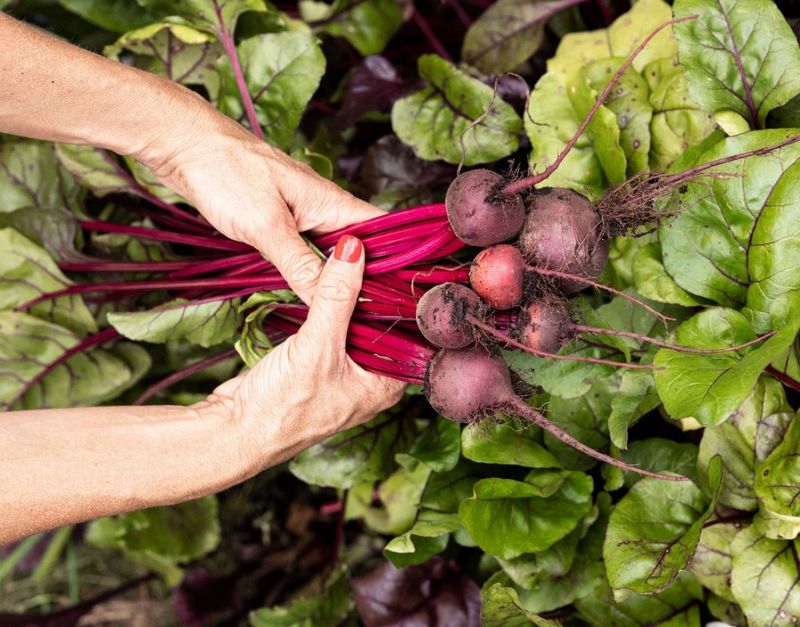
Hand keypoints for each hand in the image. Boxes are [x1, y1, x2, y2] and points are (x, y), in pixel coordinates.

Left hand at [139, 108, 381, 302]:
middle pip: (358, 247)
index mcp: (331, 203)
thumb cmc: (227, 173)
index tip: (399, 297)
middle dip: (366, 278)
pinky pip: (304, 250)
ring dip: (335, 277)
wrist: (184, 144)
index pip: (383, 232)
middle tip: (372, 316)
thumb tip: (327, 297)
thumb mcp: (266, 226)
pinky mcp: (277, 221)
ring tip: (345, 313)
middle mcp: (322, 208)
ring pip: (330, 251)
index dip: (397, 262)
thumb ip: (300, 264)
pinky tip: (307, 292)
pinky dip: (309, 270)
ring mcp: (299, 214)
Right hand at [199, 234, 405, 469]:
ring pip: (356, 322)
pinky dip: (329, 306)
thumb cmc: (281, 406)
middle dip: (375, 288)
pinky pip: (333, 326)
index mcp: (387, 384)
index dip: (404, 293)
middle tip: (373, 246)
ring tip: (351, 255)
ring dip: (349, 294)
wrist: (235, 430)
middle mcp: (372, 379)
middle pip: (383, 323)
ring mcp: (345, 371)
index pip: (409, 329)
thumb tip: (354, 251)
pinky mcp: (319, 363)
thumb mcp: (315, 346)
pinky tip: (327, 282)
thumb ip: (336, 297)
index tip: (398, 254)